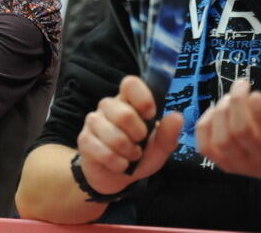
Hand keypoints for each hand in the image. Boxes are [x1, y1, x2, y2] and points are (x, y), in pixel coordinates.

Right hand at [77, 76, 183, 196]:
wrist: (116, 177)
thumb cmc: (138, 155)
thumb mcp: (159, 147)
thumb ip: (168, 133)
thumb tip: (176, 116)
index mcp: (128, 101)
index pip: (130, 83)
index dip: (142, 98)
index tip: (150, 115)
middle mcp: (108, 106)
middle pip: (124, 114)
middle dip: (138, 137)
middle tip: (139, 144)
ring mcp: (93, 121)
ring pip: (114, 137)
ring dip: (129, 153)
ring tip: (130, 156)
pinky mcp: (84, 140)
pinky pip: (104, 152)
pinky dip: (118, 164)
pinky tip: (119, 164)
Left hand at [195, 79, 260, 189]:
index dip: (257, 112)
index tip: (254, 91)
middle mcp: (260, 159)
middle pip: (239, 131)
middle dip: (236, 103)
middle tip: (240, 85)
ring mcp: (239, 164)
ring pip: (221, 138)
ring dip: (220, 112)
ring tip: (228, 98)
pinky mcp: (223, 164)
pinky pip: (205, 146)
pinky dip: (203, 126)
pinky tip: (213, 111)